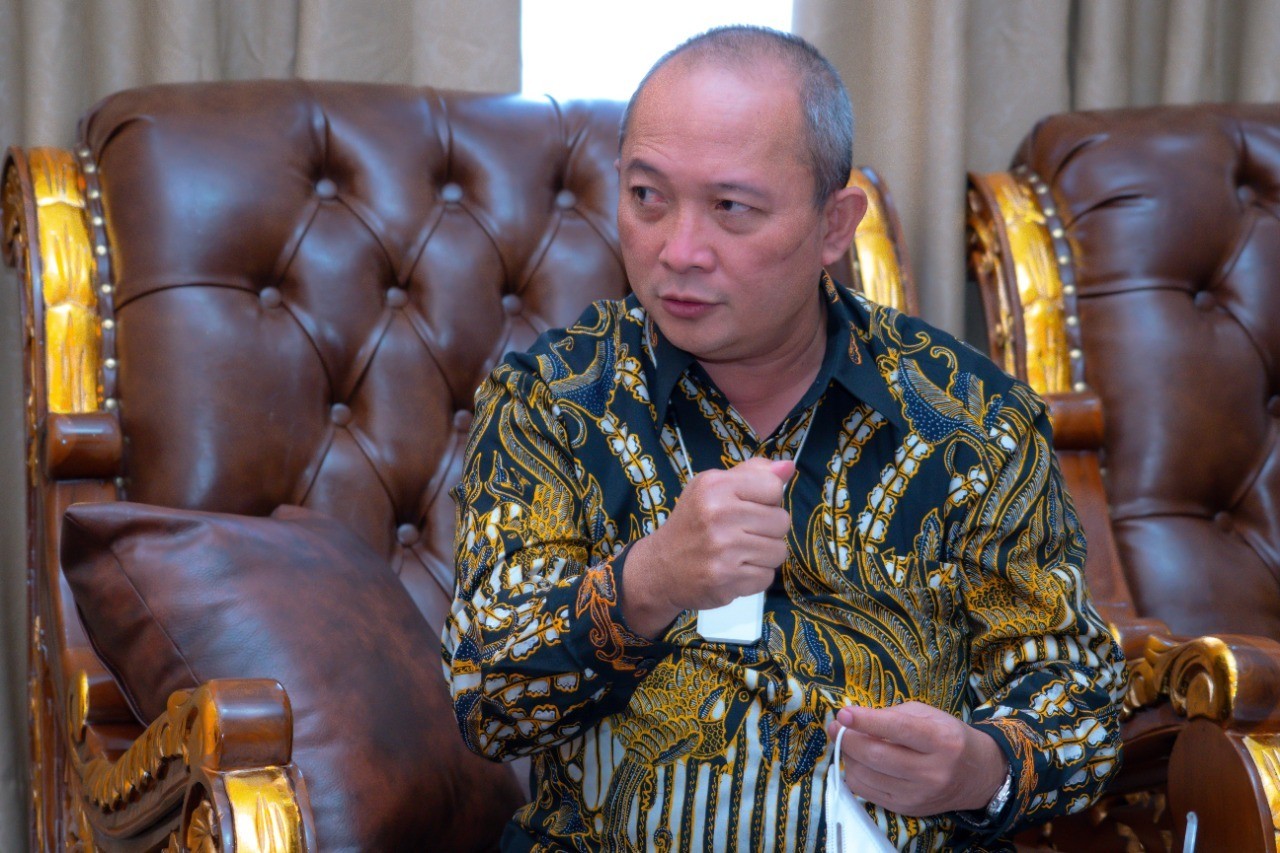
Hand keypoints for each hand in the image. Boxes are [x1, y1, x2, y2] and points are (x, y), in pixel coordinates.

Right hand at [622, 457, 793, 637]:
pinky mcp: (727, 579)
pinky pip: (767, 577)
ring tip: (740, 553)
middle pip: (781, 521)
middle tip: (743, 533)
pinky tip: (734, 570)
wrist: (661, 567)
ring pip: (779, 551)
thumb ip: (752, 473)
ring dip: (764, 555)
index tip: (749, 507)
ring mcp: (723, 549)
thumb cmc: (694, 522)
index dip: (768, 499)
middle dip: (768, 529)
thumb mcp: (713, 486)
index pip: (774, 487)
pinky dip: (754, 576)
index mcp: (715, 486)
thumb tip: (788, 467)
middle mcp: (718, 514)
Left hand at [824, 702, 1007, 816]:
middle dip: (848, 739)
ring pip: (866, 776)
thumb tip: (854, 720)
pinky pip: (866, 792)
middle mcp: (932, 772)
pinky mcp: (907, 809)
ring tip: (849, 742)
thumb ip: (893, 716)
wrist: (977, 776)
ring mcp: (918, 795)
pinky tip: (859, 761)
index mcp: (941, 741)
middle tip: (836, 726)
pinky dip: (855, 774)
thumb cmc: (948, 736)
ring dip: (848, 756)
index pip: (899, 730)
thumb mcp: (928, 715)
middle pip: (877, 756)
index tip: (843, 712)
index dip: (867, 721)